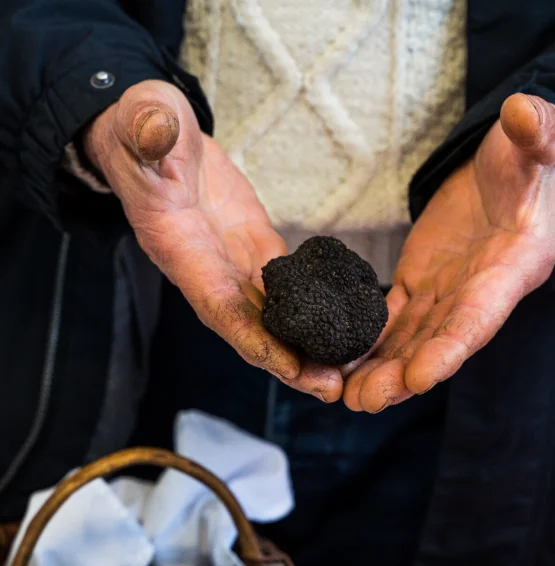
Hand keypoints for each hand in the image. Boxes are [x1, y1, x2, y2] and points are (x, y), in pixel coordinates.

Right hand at [85, 80, 342, 401]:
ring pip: (273, 316)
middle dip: (289, 362)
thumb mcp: (144, 124)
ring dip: (306, 346)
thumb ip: (150, 133)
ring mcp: (235, 264)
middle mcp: (209, 270)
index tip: (291, 369)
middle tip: (332, 388)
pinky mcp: (257, 249)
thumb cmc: (145, 132)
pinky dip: (314, 309)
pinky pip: (288, 286)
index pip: (219, 306)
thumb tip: (159, 131)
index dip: (254, 340)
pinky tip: (343, 325)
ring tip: (346, 370)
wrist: (160, 136)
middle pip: (252, 328)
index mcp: (181, 250)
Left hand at [344, 93, 554, 411]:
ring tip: (343, 395)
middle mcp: (476, 293)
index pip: (479, 316)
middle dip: (402, 374)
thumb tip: (528, 116)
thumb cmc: (525, 165)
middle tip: (364, 401)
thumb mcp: (537, 145)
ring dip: (379, 369)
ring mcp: (444, 294)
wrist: (504, 180)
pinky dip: (368, 340)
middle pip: (437, 342)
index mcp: (509, 268)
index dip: (450, 348)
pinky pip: (391, 319)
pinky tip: (340, 360)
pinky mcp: (418, 285)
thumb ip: (539, 137)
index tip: (419, 378)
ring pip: (410, 339)